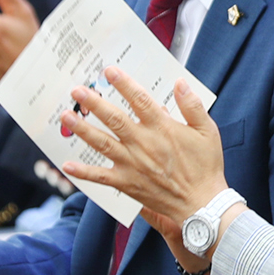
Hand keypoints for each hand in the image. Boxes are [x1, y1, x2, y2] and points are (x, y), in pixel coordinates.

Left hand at [59, 70, 230, 239]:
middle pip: (114, 118)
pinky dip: (83, 172)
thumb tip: (180, 83)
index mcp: (162, 128)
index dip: (123, 84)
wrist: (202, 203)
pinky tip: (67, 164)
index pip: (139, 100)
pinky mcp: (127, 183)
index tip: (109, 71)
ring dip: (82, 129)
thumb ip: (192, 105)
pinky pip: (101, 177)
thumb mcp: (207, 131)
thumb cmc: (205, 166)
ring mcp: (132, 164)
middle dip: (93, 103)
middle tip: (77, 90)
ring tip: (66, 116)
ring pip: (102, 143)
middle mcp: (143, 143)